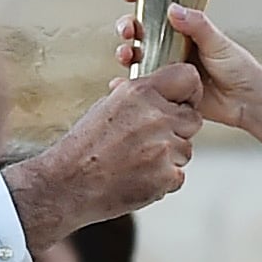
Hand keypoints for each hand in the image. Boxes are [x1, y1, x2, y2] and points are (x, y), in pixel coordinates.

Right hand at [0, 68, 200, 243]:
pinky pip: (178, 175)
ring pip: (186, 150)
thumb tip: (156, 92)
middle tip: (151, 141)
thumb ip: (137, 98)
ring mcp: (163, 148)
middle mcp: (155, 117)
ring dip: (169, 157)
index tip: (183, 102)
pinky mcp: (166, 176)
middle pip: (193, 119)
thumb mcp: (106, 107)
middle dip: (178, 130)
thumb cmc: (82, 148)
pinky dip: (162, 180)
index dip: (189, 92)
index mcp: (140, 93)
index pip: (188, 77)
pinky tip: (138, 177)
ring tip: (137, 162)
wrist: (68, 184)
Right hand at [109, 0, 261, 131]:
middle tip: (128, 30)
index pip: (158, 7)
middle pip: (140, 30)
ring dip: (125, 52)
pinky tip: (122, 82)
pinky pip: (142, 82)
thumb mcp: (218, 41)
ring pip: (137, 55)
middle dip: (128, 27)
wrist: (245, 101)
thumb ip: (197, 24)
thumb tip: (173, 9)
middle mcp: (173, 45)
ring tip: (126, 55)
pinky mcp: (165, 89)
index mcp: (185, 28)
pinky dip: (128, 82)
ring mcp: (167, 66)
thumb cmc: (239, 68)